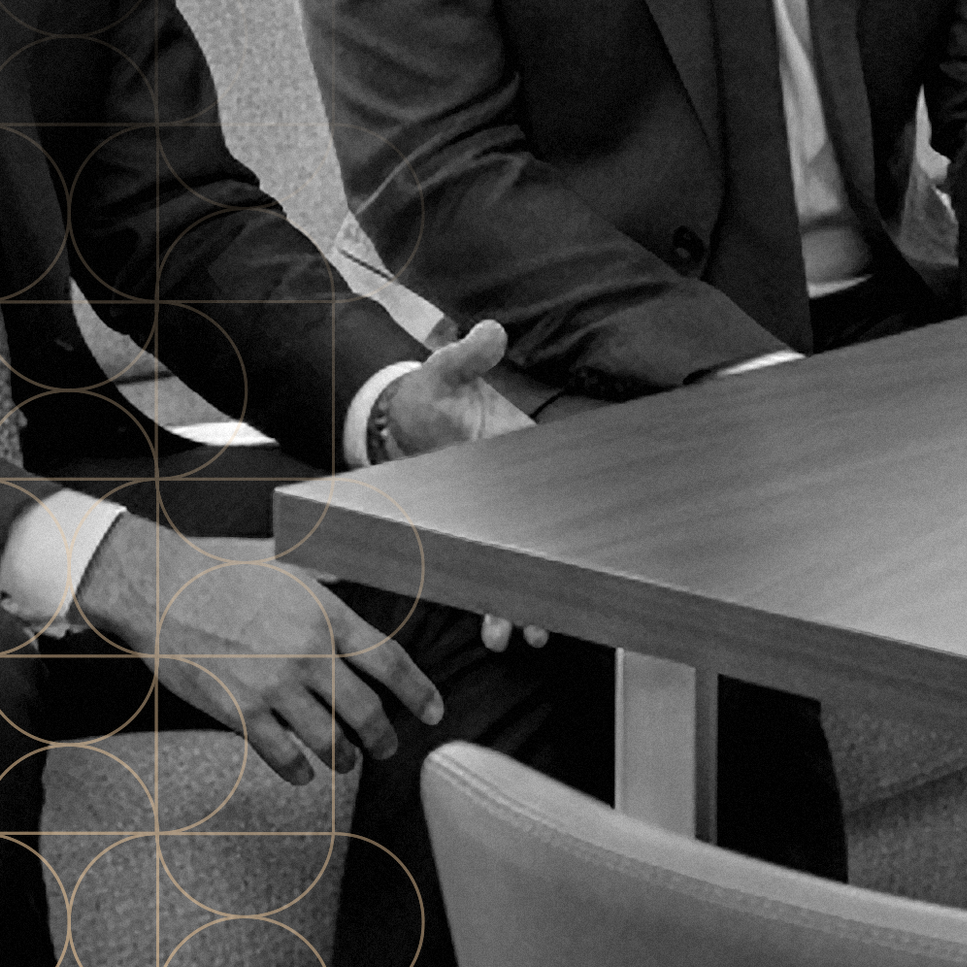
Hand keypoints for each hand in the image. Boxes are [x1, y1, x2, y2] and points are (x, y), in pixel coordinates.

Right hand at [73, 517, 441, 786]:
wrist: (161, 589)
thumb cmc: (220, 572)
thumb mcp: (284, 565)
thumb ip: (325, 585)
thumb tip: (356, 584)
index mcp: (323, 611)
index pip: (388, 659)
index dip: (418, 691)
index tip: (434, 710)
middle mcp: (306, 651)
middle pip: (367, 712)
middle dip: (383, 737)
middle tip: (387, 746)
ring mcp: (273, 686)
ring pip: (330, 743)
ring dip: (345, 758)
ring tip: (346, 759)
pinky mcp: (240, 714)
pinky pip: (286, 758)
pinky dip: (302, 770)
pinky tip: (305, 769)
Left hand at [379, 324, 550, 654]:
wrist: (401, 415)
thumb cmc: (428, 395)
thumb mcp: (445, 372)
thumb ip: (467, 355)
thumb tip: (490, 331)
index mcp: (522, 453)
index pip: (553, 495)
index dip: (563, 530)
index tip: (566, 558)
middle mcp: (515, 493)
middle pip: (540, 544)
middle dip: (543, 584)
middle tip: (540, 622)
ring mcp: (493, 516)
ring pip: (515, 565)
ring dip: (518, 602)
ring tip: (517, 635)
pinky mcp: (467, 530)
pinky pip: (484, 568)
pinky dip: (490, 597)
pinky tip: (494, 630)